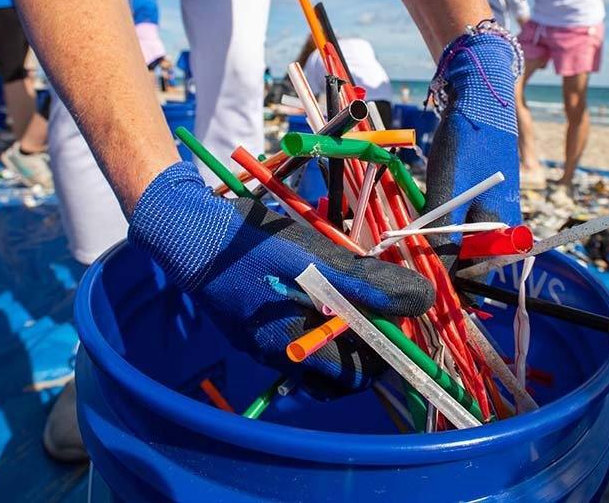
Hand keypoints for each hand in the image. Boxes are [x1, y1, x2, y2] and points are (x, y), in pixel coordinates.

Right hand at [128, 161, 434, 392]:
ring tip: (344, 291)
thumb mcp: (316, 256)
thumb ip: (367, 282)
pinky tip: (312, 287)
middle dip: (364, 341)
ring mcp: (261, 345)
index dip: (383, 349)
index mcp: (295, 346)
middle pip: (339, 370)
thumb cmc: (252, 245)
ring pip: (317, 354)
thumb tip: (420, 300)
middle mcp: (278, 356)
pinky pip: (293, 338)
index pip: (358, 376)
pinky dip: (313, 319)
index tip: (391, 315)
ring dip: (340, 330)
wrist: (188, 232)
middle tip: (373, 301)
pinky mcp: (250, 330)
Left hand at [424, 23, 522, 271]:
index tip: (422, 285)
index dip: (451, 286)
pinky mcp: (484, 196)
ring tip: (414, 242)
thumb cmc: (465, 146)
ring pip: (465, 243)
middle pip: (472, 262)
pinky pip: (464, 224)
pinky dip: (444, 226)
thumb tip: (437, 271)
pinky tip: (427, 218)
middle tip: (411, 261)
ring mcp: (495, 209)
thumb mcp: (446, 192)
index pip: (479, 276)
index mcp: (501, 228)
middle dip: (443, 265)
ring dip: (440, 245)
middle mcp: (503, 224)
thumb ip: (442, 233)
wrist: (481, 101)